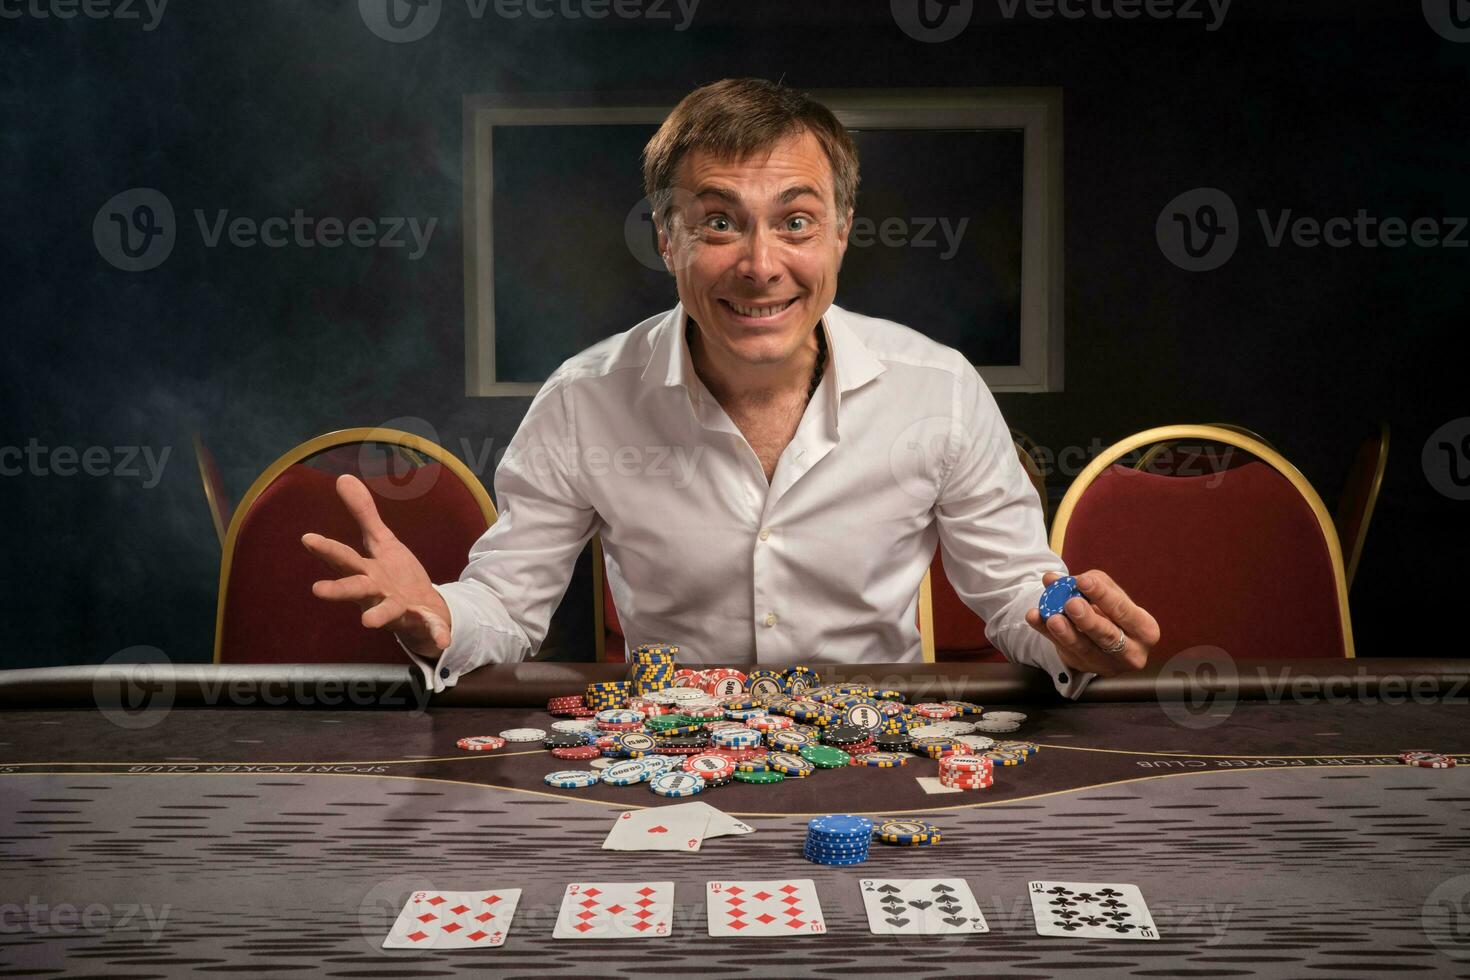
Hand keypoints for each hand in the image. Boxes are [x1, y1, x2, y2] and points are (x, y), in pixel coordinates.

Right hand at [301, 474, 451, 660]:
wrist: (422, 611)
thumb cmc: (394, 576)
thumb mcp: (381, 541)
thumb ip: (363, 513)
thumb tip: (343, 477)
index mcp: (366, 571)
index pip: (343, 557)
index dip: (326, 548)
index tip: (308, 538)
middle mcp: (376, 593)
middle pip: (355, 588)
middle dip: (338, 589)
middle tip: (318, 590)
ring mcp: (398, 609)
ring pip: (386, 612)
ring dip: (378, 615)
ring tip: (367, 622)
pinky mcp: (422, 621)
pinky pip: (430, 629)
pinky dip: (436, 634)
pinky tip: (443, 641)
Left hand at [1024, 570, 1158, 677]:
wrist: (1103, 632)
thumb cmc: (1110, 609)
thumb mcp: (1107, 594)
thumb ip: (1085, 583)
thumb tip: (1053, 579)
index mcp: (1145, 630)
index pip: (1124, 611)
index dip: (1104, 596)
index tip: (1084, 581)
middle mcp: (1131, 652)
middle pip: (1109, 636)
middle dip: (1088, 620)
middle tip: (1071, 604)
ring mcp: (1107, 665)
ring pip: (1085, 649)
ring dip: (1066, 633)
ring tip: (1052, 618)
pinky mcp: (1084, 668)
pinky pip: (1064, 651)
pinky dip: (1047, 634)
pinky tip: (1035, 619)